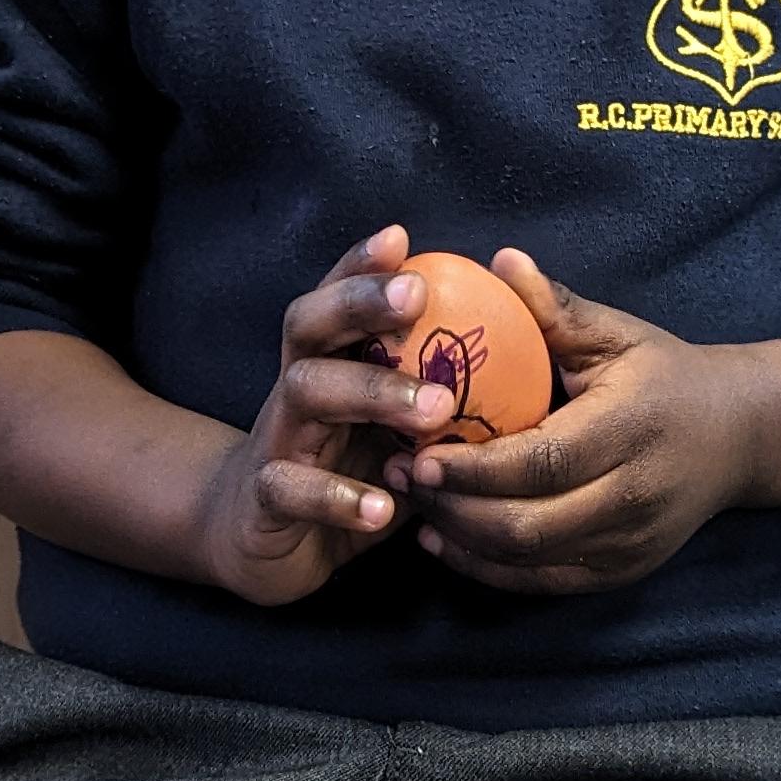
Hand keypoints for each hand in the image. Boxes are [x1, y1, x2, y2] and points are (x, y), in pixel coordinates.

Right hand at [190, 227, 462, 604]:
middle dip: (360, 303)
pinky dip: (335, 497)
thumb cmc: (345, 471)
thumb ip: (437, 391)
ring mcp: (277, 441)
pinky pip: (289, 489)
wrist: (259, 541)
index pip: (336, 299)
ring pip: (304, 393)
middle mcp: (295, 390)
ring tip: (436, 408)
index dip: (360, 266)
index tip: (401, 239)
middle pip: (310, 327)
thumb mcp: (394, 428)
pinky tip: (381, 506)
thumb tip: (520, 356)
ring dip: (370, 392)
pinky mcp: (264, 500)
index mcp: (327, 363)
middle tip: (419, 296)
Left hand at [399, 251, 762, 593]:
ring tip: (413, 500)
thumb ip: (555, 306)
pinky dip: (485, 567)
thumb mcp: (616, 335)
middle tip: (399, 472)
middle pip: (527, 523)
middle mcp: (632, 496)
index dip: (473, 467)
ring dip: (460, 536)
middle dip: (453, 504)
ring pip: (528, 559)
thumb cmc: (665, 376)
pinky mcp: (620, 571)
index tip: (416, 449)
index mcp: (628, 430)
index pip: (541, 462)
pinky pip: (541, 582)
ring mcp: (628, 542)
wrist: (739, 436)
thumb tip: (499, 262)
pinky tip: (445, 539)